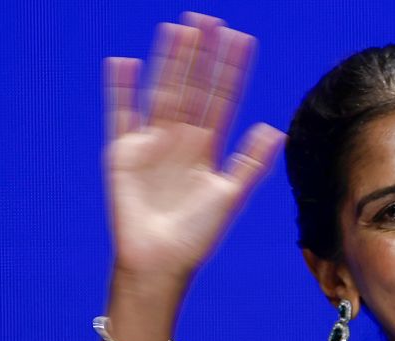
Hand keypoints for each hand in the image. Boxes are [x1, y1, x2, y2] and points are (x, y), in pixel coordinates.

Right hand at [103, 12, 285, 282]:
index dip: (231, 71)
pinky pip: (121, 114)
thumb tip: (273, 128)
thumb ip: (250, 163)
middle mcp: (180, 140)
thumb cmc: (196, 236)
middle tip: (208, 19)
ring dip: (169, 62)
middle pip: (191, 88)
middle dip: (200, 56)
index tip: (241, 39)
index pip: (222, 100)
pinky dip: (121, 90)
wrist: (160, 261)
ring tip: (178, 30)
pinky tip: (125, 63)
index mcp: (207, 149)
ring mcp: (151, 143)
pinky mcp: (123, 153)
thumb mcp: (229, 197)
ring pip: (161, 92)